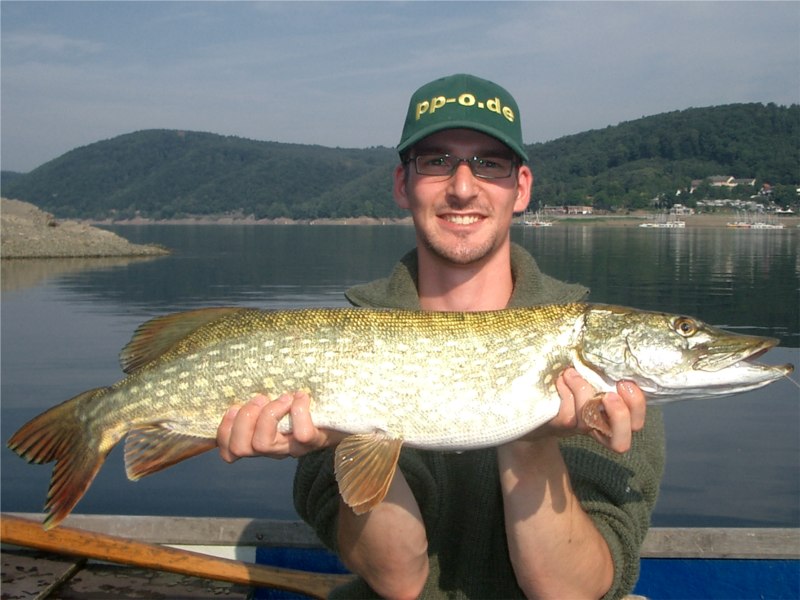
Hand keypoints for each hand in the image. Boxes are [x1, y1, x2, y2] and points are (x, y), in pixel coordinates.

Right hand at [216, 391, 343, 461]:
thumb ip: (261, 391)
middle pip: (242, 448)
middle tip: (260, 398)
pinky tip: (302, 396)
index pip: (230, 452)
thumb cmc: (308, 399)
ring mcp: (294, 447)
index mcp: (261, 438)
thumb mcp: (280, 396)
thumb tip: (242, 364)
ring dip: (268, 414)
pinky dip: (299, 411)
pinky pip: (302, 434)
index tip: (233, 406)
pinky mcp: (315, 442)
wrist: (347, 413)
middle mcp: (275, 448)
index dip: (224, 431)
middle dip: (244, 419)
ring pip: (264, 445)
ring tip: (282, 397)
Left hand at [525, 368, 645, 452]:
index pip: (636, 423)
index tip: (625, 382)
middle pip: (621, 441)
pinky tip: (560, 380)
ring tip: (571, 373)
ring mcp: (578, 429)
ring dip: (583, 391)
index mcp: (611, 414)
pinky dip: (566, 392)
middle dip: (620, 415)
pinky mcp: (559, 426)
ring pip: (590, 421)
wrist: (528, 406)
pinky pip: (568, 414)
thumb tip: (617, 348)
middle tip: (609, 394)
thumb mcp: (589, 376)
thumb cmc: (565, 384)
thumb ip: (603, 371)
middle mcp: (597, 427)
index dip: (637, 406)